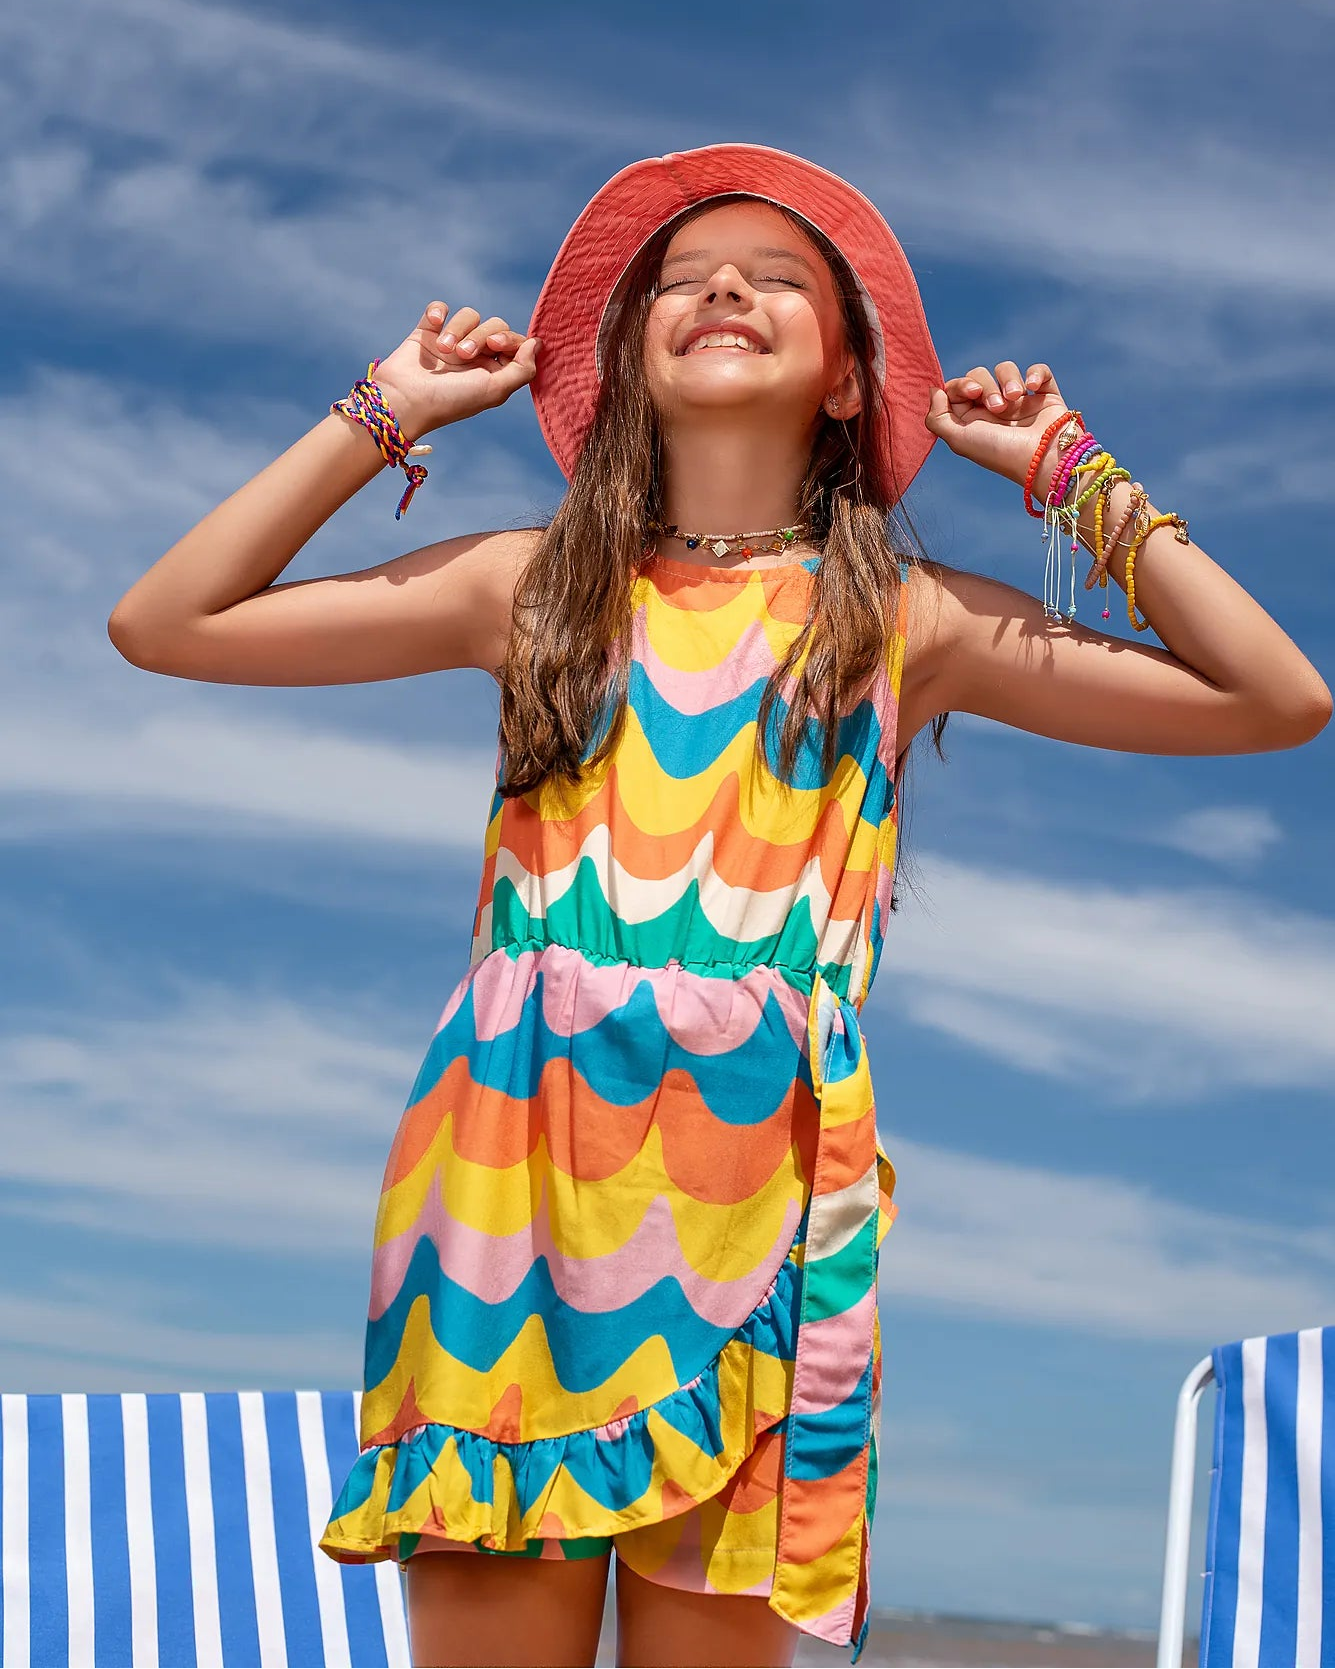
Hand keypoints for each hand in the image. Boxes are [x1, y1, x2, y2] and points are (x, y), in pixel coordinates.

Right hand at [366, 302, 540, 439]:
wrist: (405, 400)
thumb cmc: (451, 401)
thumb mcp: (495, 391)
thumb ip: (523, 369)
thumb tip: (537, 343)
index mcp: (494, 371)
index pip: (514, 342)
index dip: (509, 338)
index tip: (495, 346)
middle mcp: (475, 356)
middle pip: (493, 325)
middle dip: (481, 335)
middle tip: (465, 355)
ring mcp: (451, 343)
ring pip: (468, 315)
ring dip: (458, 329)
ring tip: (445, 350)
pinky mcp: (427, 332)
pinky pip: (439, 308)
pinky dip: (437, 312)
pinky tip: (433, 325)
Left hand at [924, 361, 1071, 491]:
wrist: (1042, 459)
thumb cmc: (999, 452)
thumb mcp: (958, 440)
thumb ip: (937, 417)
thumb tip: (934, 390)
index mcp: (971, 420)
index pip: (957, 388)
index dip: (962, 384)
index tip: (973, 393)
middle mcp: (993, 410)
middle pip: (979, 375)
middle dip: (986, 386)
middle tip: (997, 408)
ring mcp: (1020, 402)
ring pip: (1005, 369)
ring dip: (1008, 380)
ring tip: (1014, 400)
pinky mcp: (1045, 396)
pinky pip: (1038, 371)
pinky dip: (1035, 373)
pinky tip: (1032, 388)